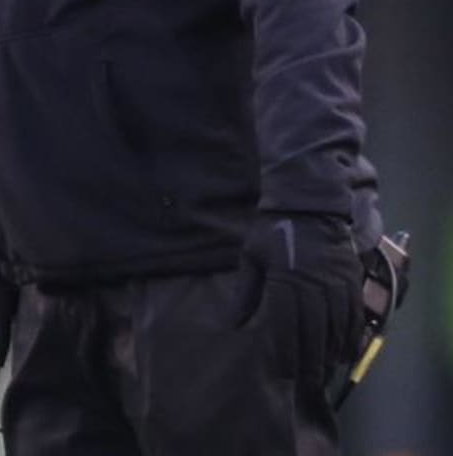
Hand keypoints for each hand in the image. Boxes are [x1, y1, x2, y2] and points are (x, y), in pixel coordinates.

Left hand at [240, 213, 363, 382]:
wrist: (308, 205)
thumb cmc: (273, 230)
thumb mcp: (251, 255)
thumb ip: (246, 290)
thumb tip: (234, 323)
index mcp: (285, 277)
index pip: (286, 323)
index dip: (285, 351)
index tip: (283, 372)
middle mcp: (313, 284)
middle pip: (313, 331)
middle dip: (309, 360)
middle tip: (307, 384)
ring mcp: (336, 283)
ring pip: (336, 327)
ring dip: (331, 353)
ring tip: (324, 373)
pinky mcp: (352, 280)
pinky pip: (355, 315)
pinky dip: (351, 336)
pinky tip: (345, 352)